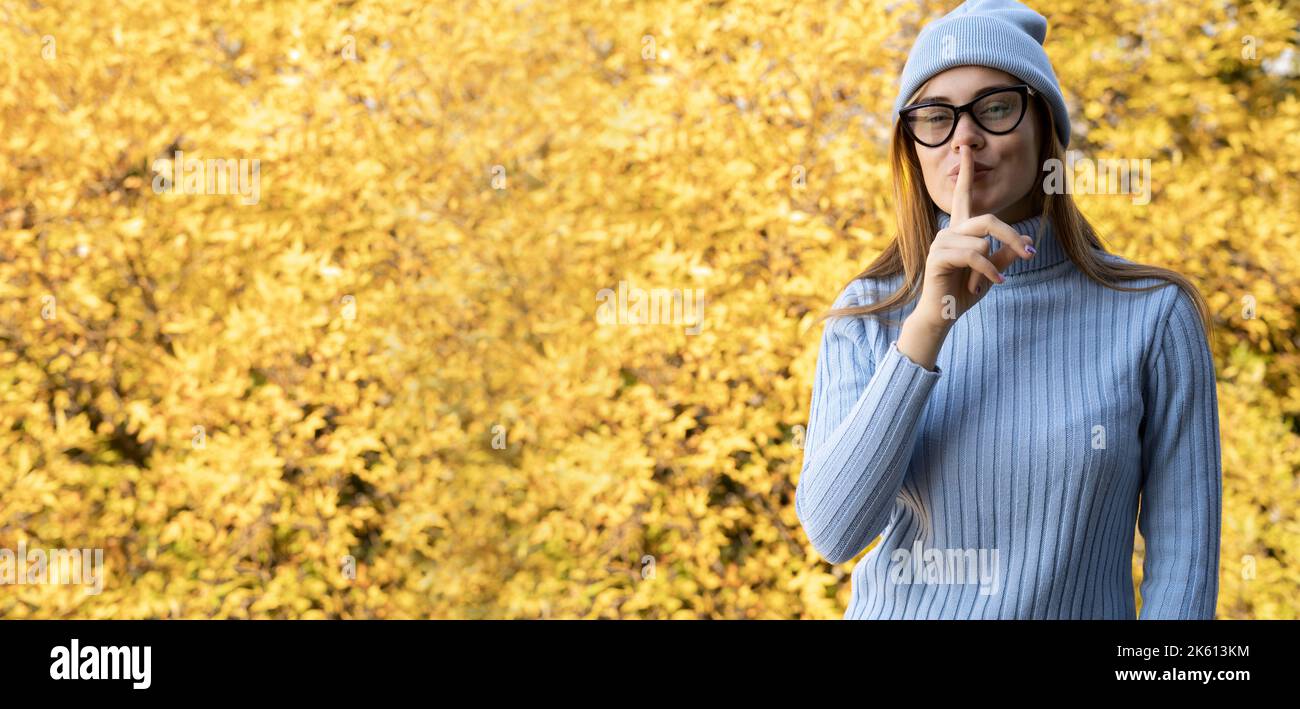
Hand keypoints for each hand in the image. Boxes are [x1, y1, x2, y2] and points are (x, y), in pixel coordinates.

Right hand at [913, 145, 1036, 327]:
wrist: (943, 314)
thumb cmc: (964, 291)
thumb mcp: (993, 271)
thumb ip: (1007, 254)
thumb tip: (1028, 241)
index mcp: (960, 230)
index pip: (963, 195)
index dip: (966, 171)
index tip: (965, 147)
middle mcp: (949, 231)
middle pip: (988, 220)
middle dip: (1011, 236)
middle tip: (1029, 254)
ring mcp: (941, 243)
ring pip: (982, 241)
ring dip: (993, 264)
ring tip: (989, 282)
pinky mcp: (938, 258)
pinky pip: (975, 256)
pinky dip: (988, 271)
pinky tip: (990, 285)